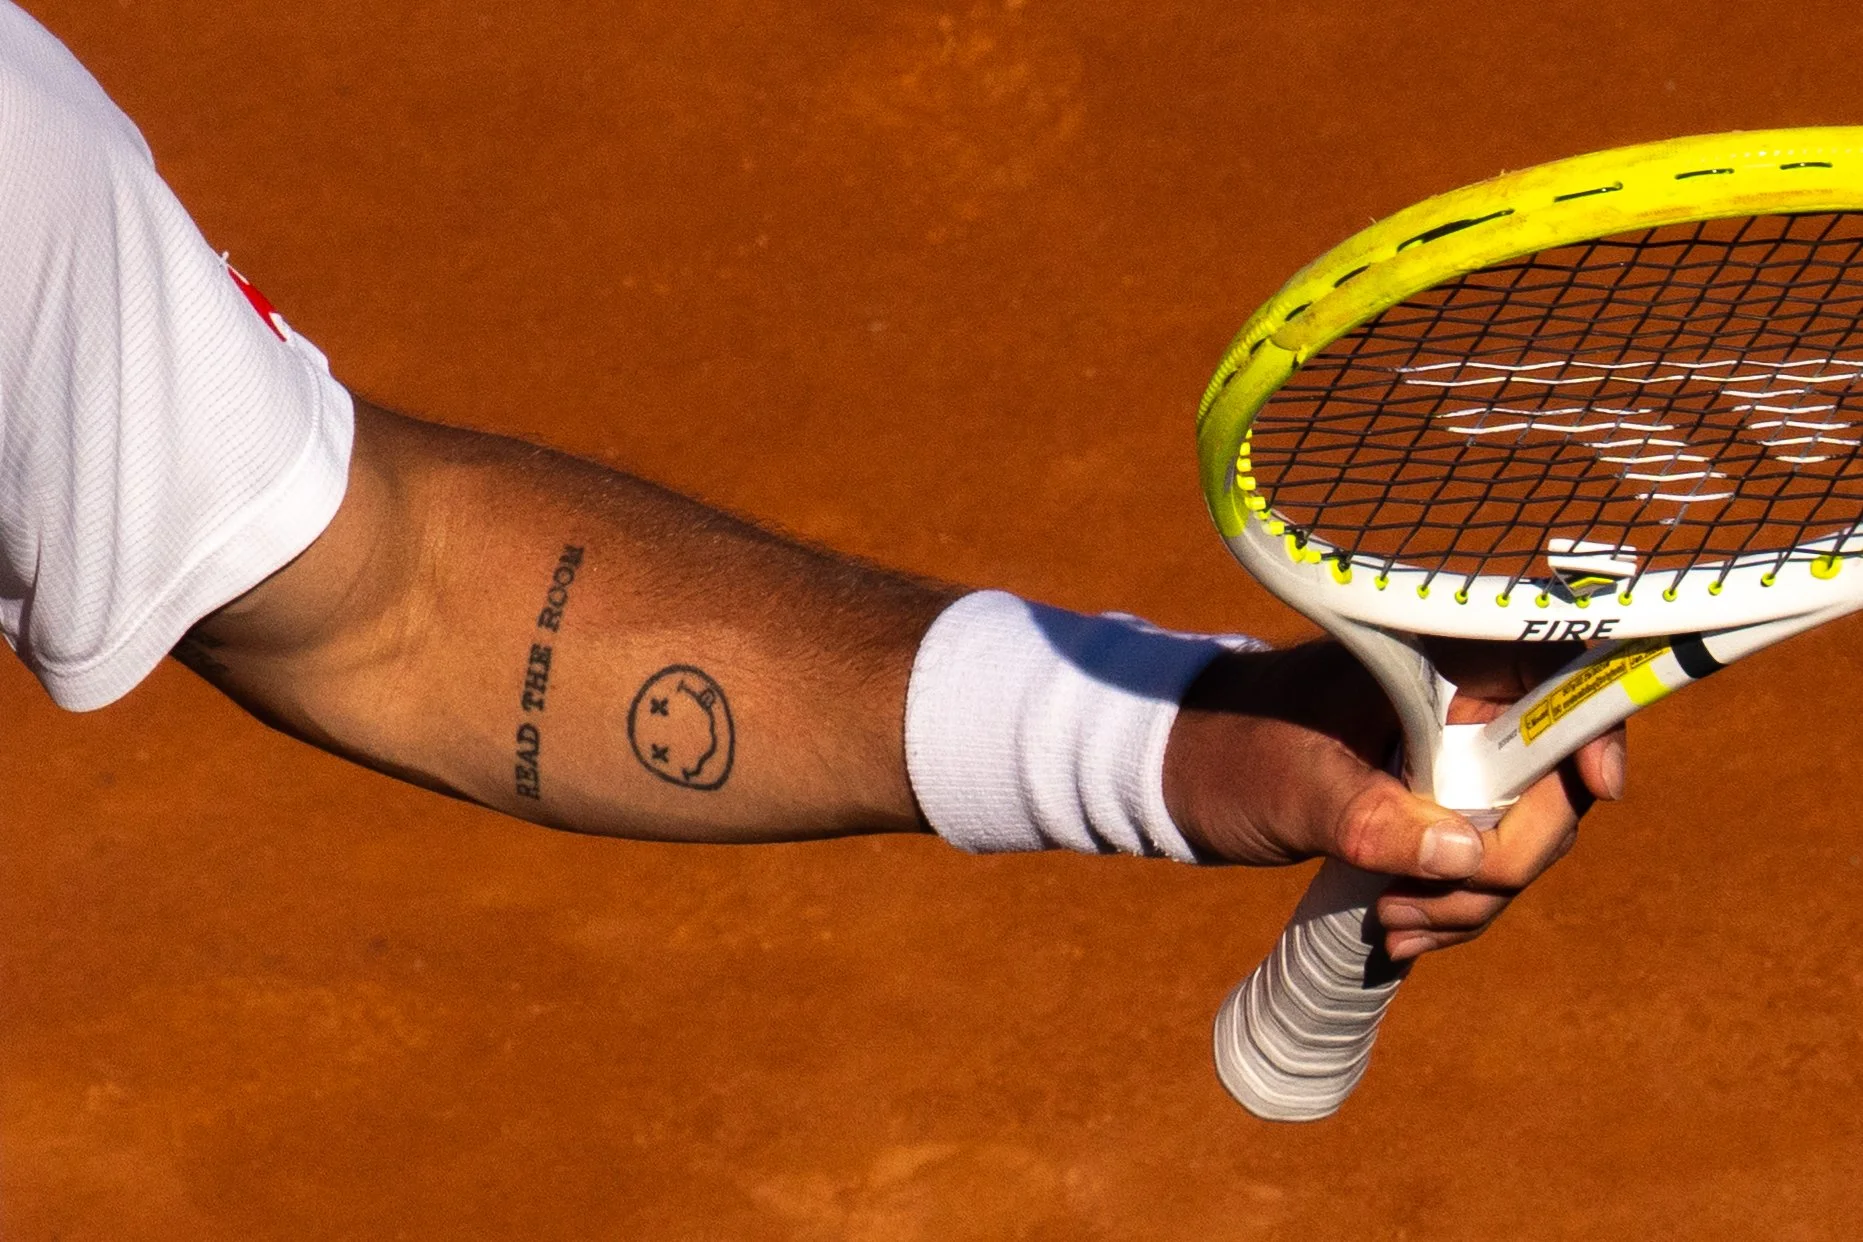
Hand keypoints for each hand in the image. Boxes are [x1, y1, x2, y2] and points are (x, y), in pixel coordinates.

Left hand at [1161, 641, 1625, 960]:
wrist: (1178, 775)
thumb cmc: (1229, 751)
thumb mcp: (1295, 788)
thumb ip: (1375, 817)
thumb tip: (1469, 857)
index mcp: (1432, 663)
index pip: (1553, 669)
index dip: (1596, 720)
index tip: (1598, 789)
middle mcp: (1455, 704)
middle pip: (1551, 775)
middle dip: (1510, 854)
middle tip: (1434, 900)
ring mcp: (1448, 759)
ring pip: (1519, 833)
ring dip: (1473, 896)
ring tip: (1394, 926)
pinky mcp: (1432, 807)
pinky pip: (1478, 861)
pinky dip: (1452, 904)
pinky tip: (1398, 932)